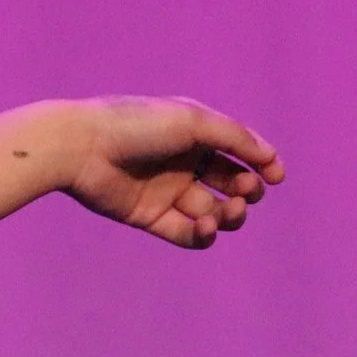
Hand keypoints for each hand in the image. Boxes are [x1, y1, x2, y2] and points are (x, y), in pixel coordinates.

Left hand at [59, 96, 284, 248]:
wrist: (80, 147)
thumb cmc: (135, 125)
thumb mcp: (192, 121)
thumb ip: (236, 137)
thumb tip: (271, 157)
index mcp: (193, 132)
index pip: (238, 150)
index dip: (262, 164)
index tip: (276, 175)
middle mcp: (182, 161)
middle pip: (230, 183)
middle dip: (247, 191)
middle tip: (245, 192)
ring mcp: (166, 190)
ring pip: (213, 212)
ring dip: (230, 216)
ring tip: (229, 211)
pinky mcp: (149, 217)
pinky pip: (186, 234)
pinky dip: (203, 235)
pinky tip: (206, 228)